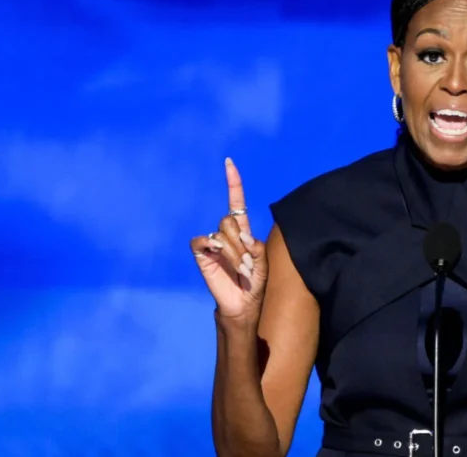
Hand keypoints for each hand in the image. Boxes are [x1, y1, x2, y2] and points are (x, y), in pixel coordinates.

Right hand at [191, 157, 267, 322]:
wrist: (244, 304)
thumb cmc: (257, 283)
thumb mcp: (264, 263)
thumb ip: (257, 247)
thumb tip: (242, 236)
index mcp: (243, 231)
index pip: (236, 202)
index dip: (233, 183)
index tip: (228, 163)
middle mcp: (227, 234)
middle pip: (229, 219)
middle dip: (241, 242)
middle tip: (248, 263)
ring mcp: (213, 243)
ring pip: (221, 233)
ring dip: (234, 252)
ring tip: (241, 269)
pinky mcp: (202, 254)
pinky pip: (203, 241)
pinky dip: (216, 250)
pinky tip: (222, 262)